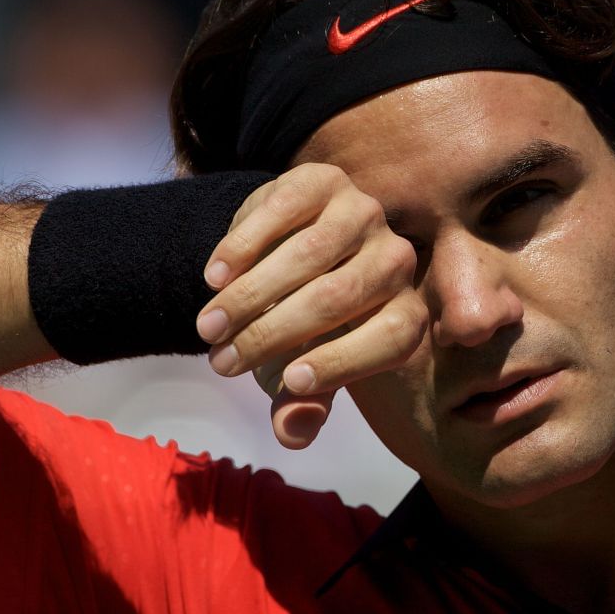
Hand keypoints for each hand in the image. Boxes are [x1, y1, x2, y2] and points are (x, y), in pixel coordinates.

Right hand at [196, 163, 426, 448]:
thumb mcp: (299, 369)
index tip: (288, 384)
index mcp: (406, 313)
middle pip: (339, 298)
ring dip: (250, 295)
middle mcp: (396, 260)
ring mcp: (363, 214)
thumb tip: (293, 433)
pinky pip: (283, 210)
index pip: (391, 338)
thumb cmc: (298, 329)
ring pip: (310, 254)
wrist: (280, 257)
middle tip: (221, 362)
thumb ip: (301, 404)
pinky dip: (244, 246)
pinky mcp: (324, 180)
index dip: (341, 363)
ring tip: (208, 327)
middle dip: (272, 335)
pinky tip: (213, 277)